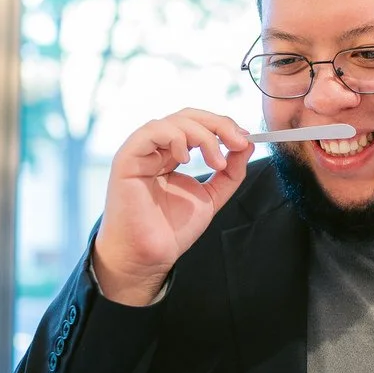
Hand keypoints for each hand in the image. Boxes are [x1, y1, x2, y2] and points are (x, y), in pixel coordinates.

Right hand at [92, 110, 252, 304]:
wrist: (150, 255)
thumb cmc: (172, 230)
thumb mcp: (211, 196)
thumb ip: (230, 173)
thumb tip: (246, 144)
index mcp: (171, 154)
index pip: (198, 125)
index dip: (223, 127)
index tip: (245, 140)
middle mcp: (156, 149)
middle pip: (188, 117)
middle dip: (219, 125)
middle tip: (239, 141)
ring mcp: (141, 152)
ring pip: (173, 121)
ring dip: (203, 135)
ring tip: (215, 163)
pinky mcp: (127, 158)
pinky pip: (151, 131)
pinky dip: (175, 138)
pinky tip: (186, 159)